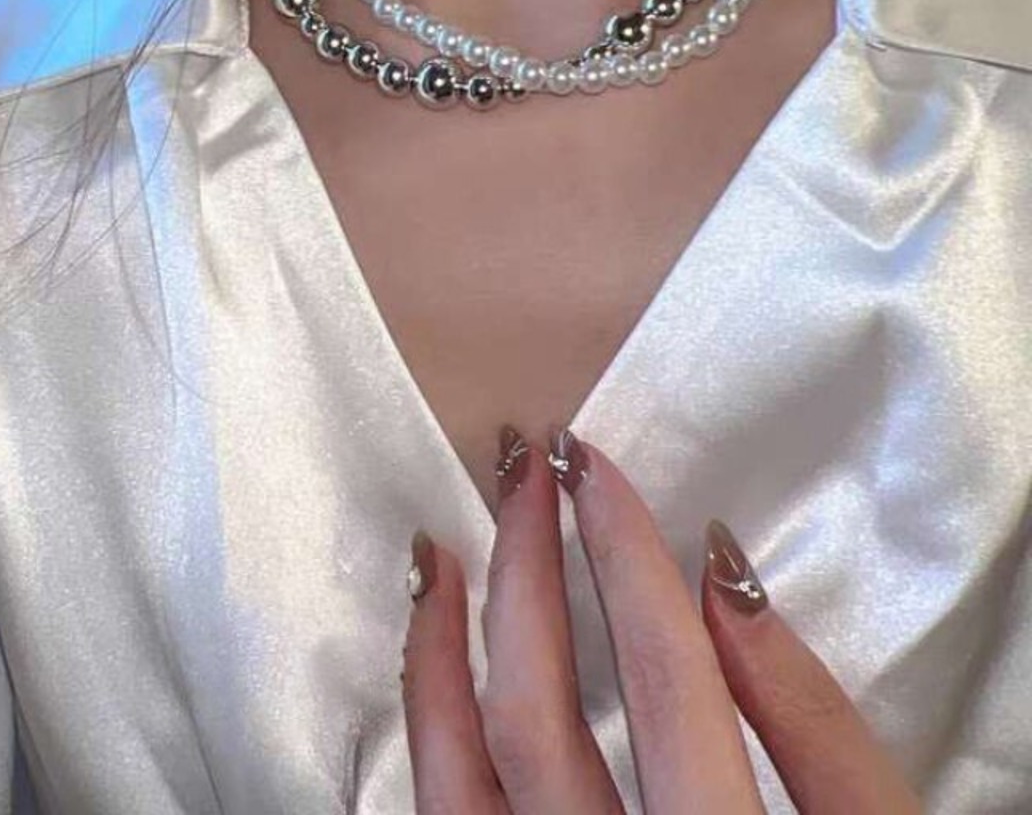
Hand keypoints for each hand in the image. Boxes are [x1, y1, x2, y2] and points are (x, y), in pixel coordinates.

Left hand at [401, 427, 921, 813]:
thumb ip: (819, 730)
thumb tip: (725, 580)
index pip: (663, 683)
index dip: (622, 557)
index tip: (593, 464)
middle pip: (537, 715)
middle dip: (525, 570)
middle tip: (520, 466)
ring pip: (452, 780)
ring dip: (439, 651)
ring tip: (437, 552)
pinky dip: (424, 733)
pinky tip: (431, 671)